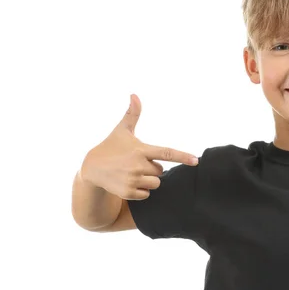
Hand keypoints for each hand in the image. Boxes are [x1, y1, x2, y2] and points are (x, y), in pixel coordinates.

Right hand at [80, 94, 197, 199]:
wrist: (91, 168)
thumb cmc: (111, 147)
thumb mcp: (122, 131)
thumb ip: (132, 114)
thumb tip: (134, 95)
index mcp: (141, 150)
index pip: (167, 153)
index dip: (182, 157)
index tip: (196, 161)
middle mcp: (138, 165)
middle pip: (160, 171)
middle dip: (152, 168)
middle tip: (136, 163)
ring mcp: (133, 179)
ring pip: (155, 183)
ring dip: (148, 180)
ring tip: (132, 173)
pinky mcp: (128, 192)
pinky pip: (146, 194)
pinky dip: (140, 190)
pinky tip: (128, 182)